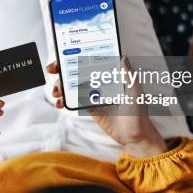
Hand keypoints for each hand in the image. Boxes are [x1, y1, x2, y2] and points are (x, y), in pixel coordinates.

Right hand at [46, 61, 166, 156]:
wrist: (135, 137)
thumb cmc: (139, 114)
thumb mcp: (136, 93)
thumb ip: (129, 76)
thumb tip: (123, 57)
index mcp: (111, 75)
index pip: (91, 61)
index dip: (77, 56)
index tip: (63, 55)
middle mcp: (101, 82)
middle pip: (78, 70)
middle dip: (62, 69)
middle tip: (52, 70)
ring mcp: (94, 95)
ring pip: (72, 85)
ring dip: (61, 85)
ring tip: (57, 92)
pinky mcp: (89, 107)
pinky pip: (74, 100)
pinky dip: (65, 101)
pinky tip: (60, 103)